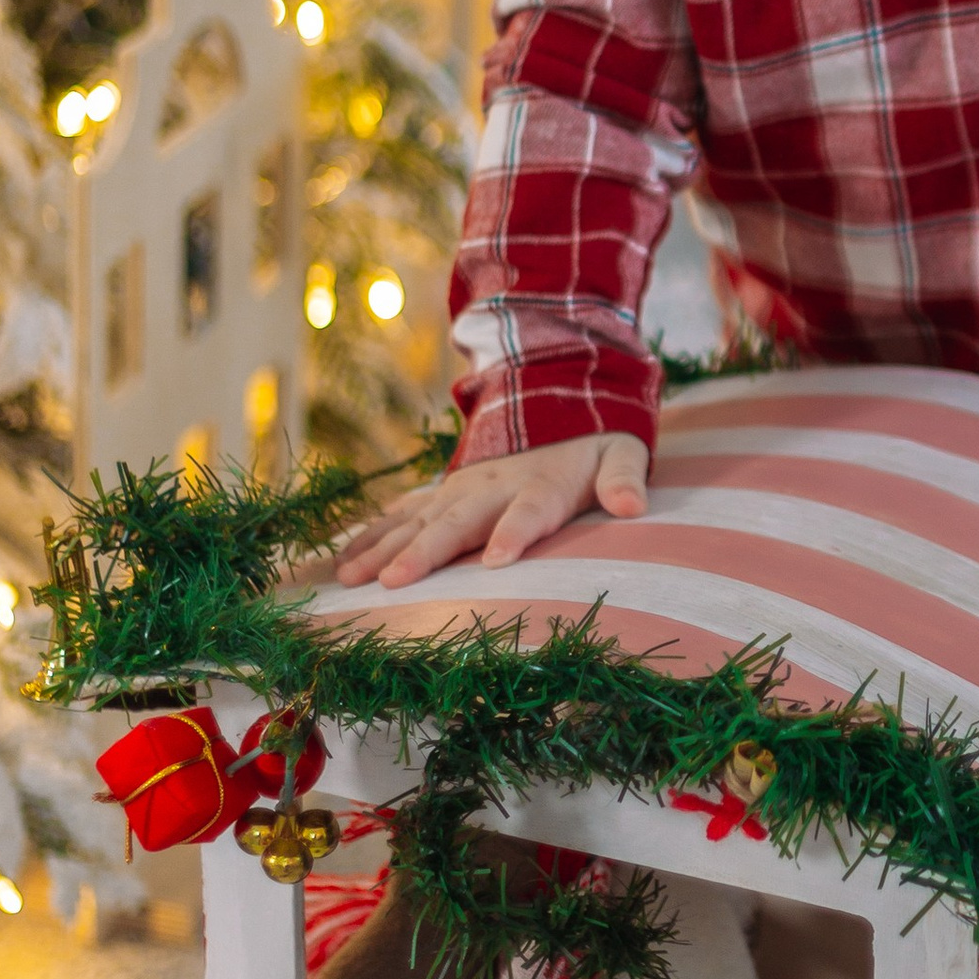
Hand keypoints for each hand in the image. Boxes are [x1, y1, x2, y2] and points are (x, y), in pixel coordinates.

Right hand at [330, 432, 650, 589]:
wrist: (555, 396)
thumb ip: (626, 479)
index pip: (529, 511)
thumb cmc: (595, 443)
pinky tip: (343, 558)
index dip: (514, 533)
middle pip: (457, 521)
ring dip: (382, 547)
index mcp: (541, 484)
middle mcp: (493, 487)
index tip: (497, 561)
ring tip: (350, 576)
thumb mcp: (622, 453)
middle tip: (392, 582)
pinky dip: (372, 533)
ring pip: (417, 519)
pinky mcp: (443, 493)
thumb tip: (634, 504)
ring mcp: (462, 489)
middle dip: (425, 551)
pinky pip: (402, 513)